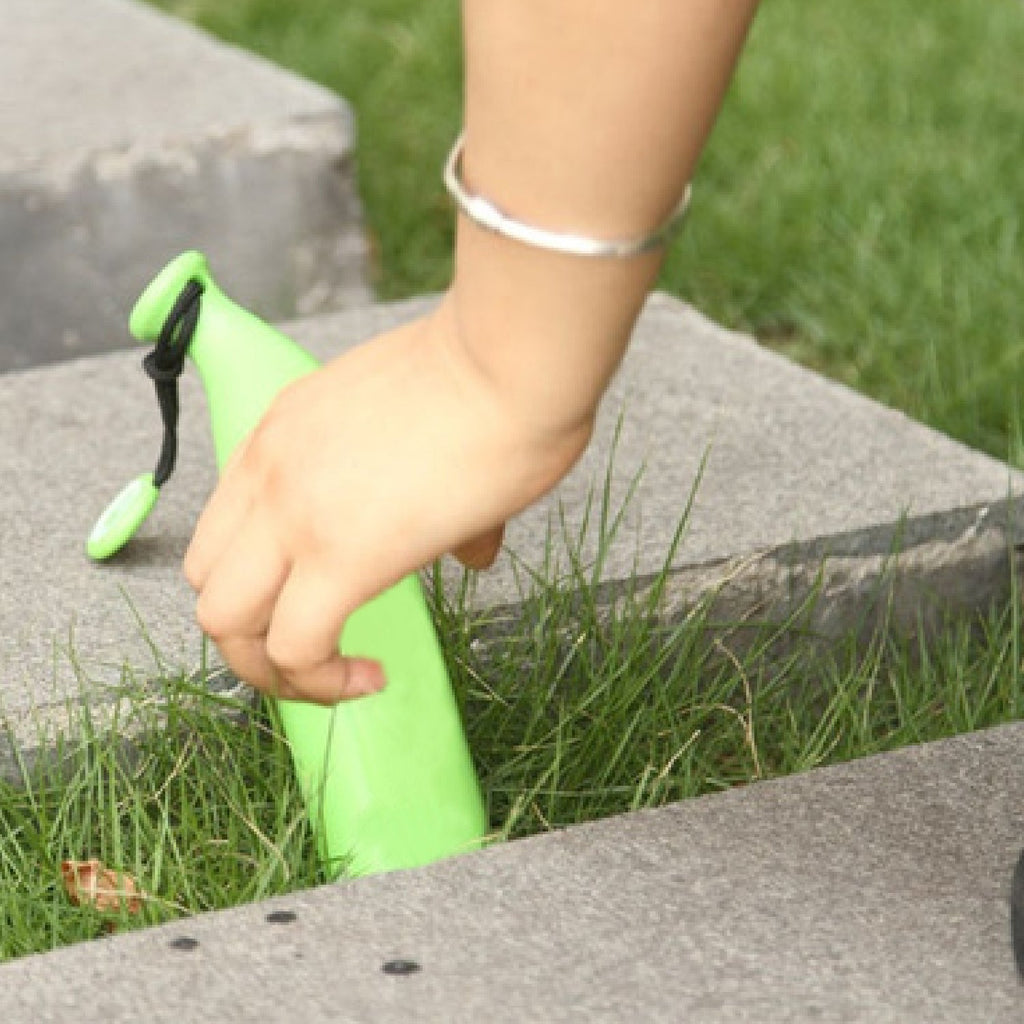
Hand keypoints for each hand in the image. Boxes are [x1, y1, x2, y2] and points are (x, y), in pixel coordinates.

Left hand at [183, 296, 590, 703]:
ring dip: (270, 668)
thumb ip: (435, 490)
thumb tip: (472, 546)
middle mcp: (270, 471)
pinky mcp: (340, 558)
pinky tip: (371, 678)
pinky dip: (322, 682)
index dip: (256, 580)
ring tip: (332, 679)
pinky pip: (295, 650)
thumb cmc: (491, 378)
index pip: (224, 526)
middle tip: (311, 651)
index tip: (310, 601)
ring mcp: (294, 514)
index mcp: (284, 431)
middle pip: (205, 581)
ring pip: (224, 624)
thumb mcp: (431, 423)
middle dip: (247, 633)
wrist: (512, 363)